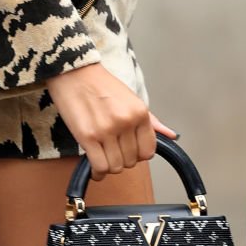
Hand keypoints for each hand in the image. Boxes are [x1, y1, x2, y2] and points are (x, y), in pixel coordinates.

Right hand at [46, 62, 176, 179]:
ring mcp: (107, 130)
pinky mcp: (87, 136)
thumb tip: (171, 135)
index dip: (138, 155)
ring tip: (102, 156)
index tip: (129, 151)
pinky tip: (94, 167)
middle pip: (131, 161)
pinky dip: (97, 172)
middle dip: (122, 159)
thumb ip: (152, 121)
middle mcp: (126, 122)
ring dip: (109, 166)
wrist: (74, 73)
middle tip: (112, 151)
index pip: (148, 151)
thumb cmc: (101, 85)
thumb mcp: (131, 99)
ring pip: (115, 167)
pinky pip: (99, 166)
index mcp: (140, 112)